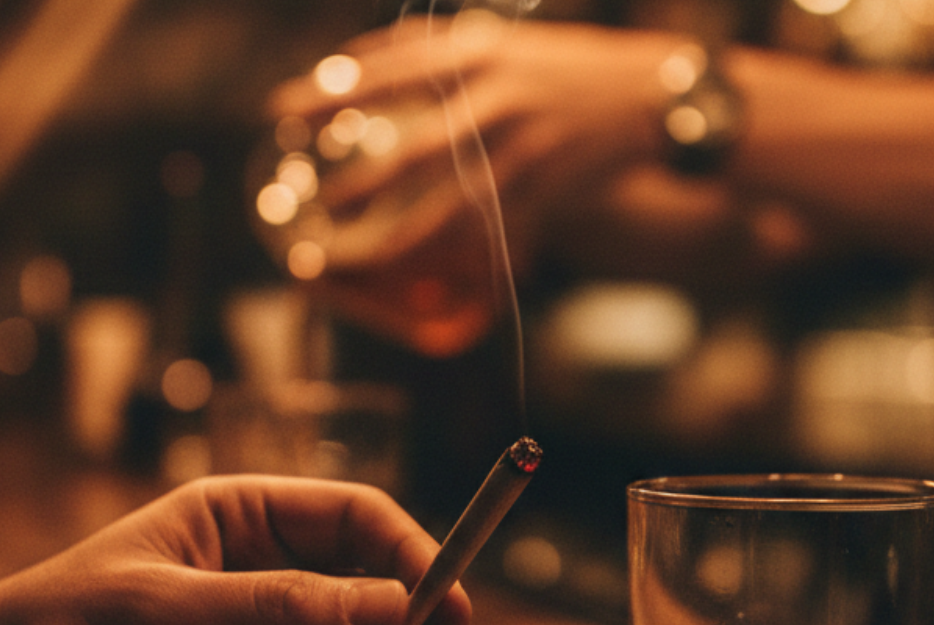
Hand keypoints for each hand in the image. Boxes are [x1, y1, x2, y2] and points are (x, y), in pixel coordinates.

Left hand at [266, 19, 685, 349]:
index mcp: (477, 51)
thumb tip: (376, 69)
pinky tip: (446, 270)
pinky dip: (473, 251)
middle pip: (410, 144)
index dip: (330, 90)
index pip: (386, 69)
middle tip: (318, 196)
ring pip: (450, 200)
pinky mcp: (549, 182)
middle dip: (359, 175)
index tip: (283, 109)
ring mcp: (524, 142)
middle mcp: (496, 94)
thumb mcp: (506, 45)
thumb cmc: (571, 69)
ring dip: (401, 227)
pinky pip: (500, 225)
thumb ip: (448, 58)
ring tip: (362, 244)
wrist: (651, 92)